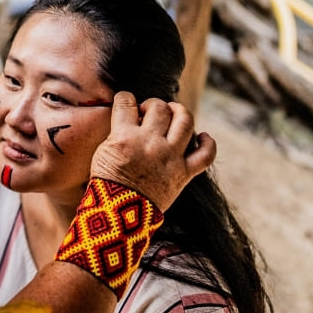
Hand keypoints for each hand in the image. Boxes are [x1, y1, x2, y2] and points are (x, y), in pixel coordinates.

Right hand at [89, 92, 216, 210]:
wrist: (119, 213)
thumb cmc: (107, 182)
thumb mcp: (103, 150)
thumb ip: (119, 131)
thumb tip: (134, 116)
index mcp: (125, 136)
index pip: (127, 101)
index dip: (126, 99)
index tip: (126, 103)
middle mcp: (150, 143)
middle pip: (159, 107)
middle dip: (152, 105)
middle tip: (147, 113)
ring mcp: (170, 157)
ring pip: (185, 121)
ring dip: (179, 112)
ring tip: (173, 113)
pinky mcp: (184, 173)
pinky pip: (206, 155)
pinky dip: (208, 143)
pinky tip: (203, 137)